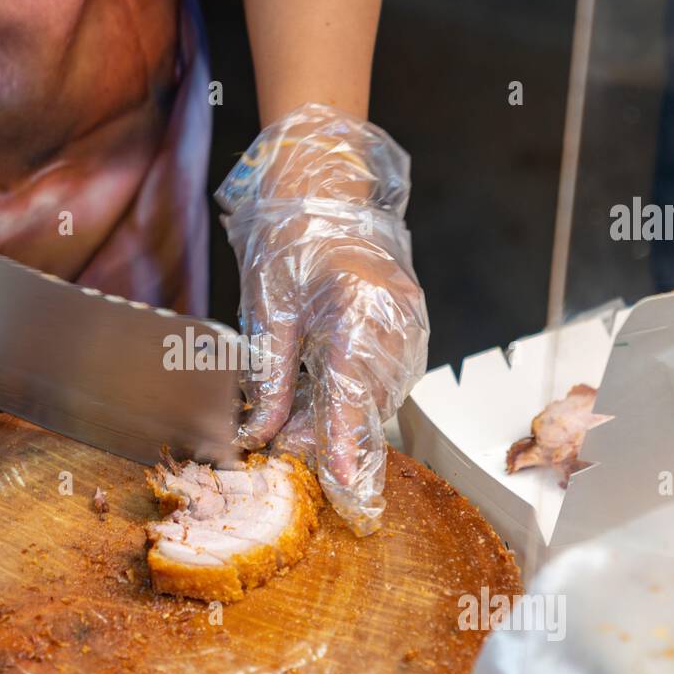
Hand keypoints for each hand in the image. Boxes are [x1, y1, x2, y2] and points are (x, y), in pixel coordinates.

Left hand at [219, 104, 428, 535]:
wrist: (326, 194)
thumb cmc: (292, 240)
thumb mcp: (267, 312)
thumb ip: (270, 377)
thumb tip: (260, 432)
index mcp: (356, 307)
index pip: (351, 389)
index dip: (343, 439)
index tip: (341, 479)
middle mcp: (395, 317)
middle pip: (370, 400)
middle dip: (332, 434)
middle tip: (288, 448)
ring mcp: (412, 321)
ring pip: (384, 394)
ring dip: (348, 417)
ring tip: (302, 424)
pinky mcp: (413, 325)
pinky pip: (391, 377)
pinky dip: (362, 395)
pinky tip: (332, 395)